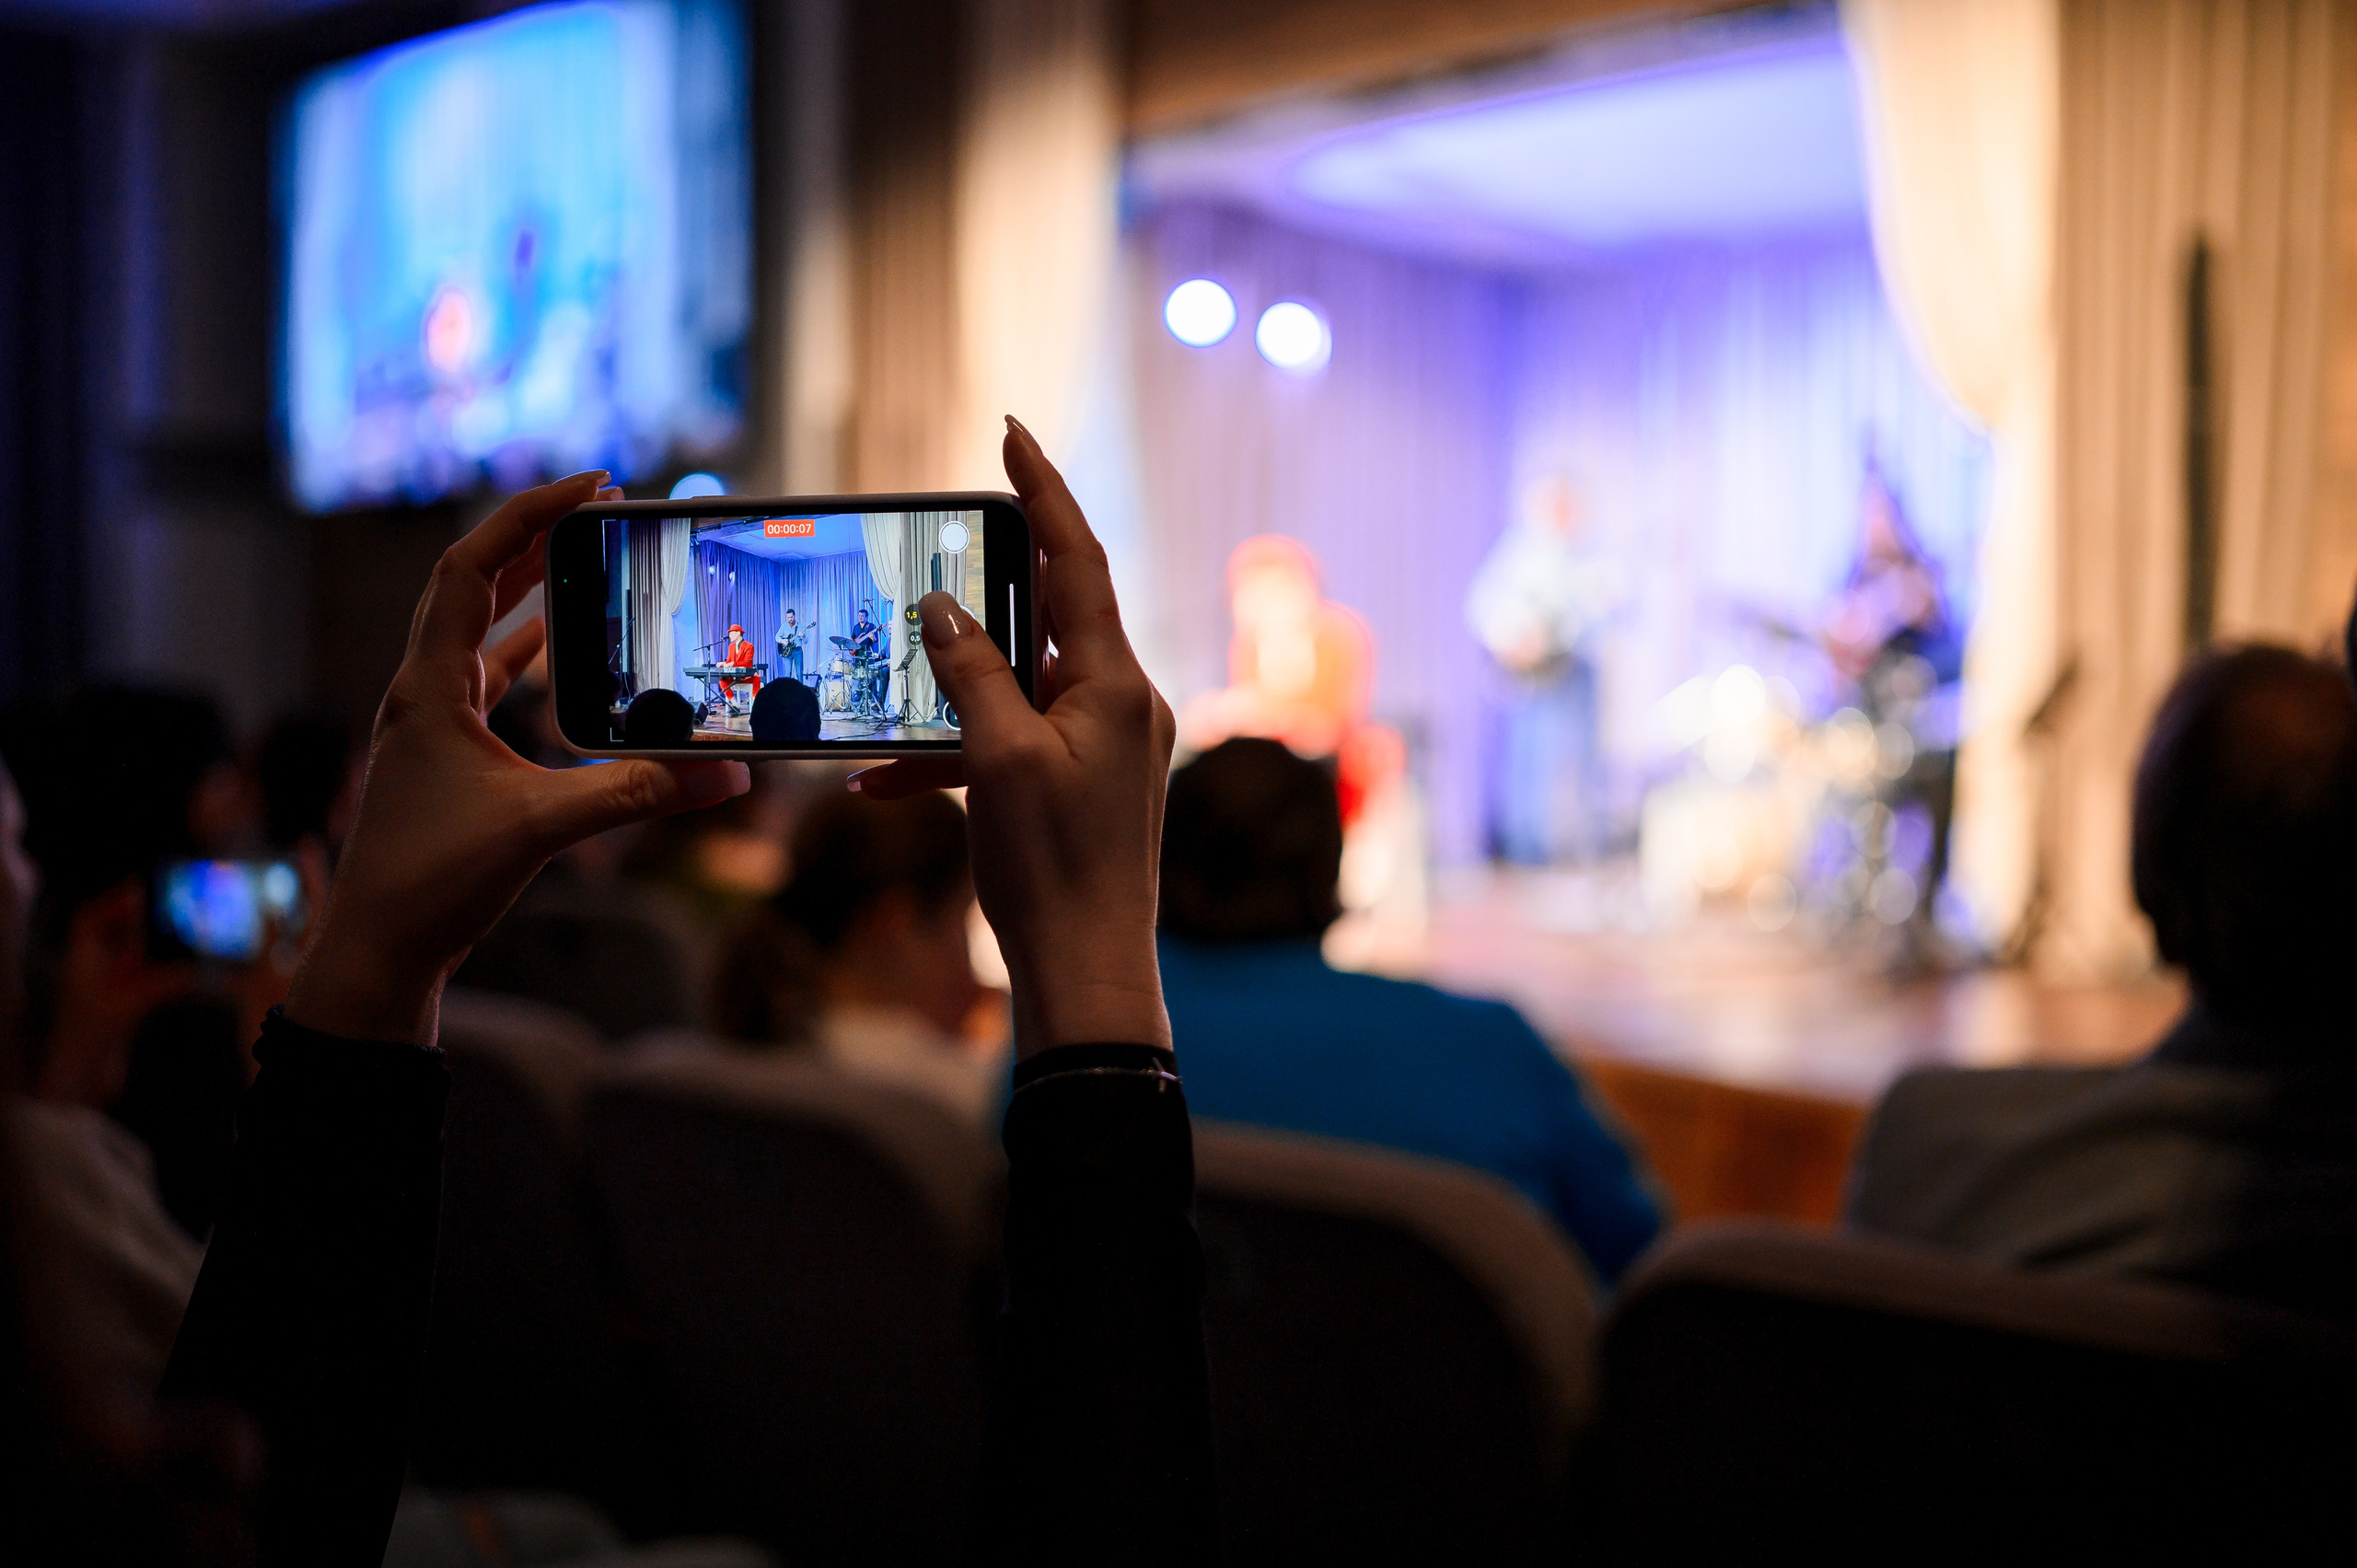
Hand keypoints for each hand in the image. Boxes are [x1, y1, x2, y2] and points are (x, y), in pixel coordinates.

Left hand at [286, 472, 748, 1043]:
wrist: (374, 954)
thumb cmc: (429, 886)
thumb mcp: (541, 831)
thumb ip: (636, 795)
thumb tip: (726, 774)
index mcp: (429, 688)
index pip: (472, 568)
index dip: (528, 516)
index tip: (591, 486)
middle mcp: (423, 694)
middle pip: (473, 585)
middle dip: (535, 538)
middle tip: (597, 509)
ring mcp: (431, 726)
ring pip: (480, 632)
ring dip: (530, 590)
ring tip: (586, 560)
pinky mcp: (447, 759)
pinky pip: (490, 682)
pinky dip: (529, 655)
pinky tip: (565, 656)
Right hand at [854, 418, 1175, 1057]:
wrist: (1085, 975)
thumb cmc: (1054, 871)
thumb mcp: (1001, 762)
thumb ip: (972, 674)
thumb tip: (943, 606)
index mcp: (1114, 682)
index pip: (1078, 560)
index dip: (1045, 491)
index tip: (1012, 431)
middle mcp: (1117, 702)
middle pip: (1048, 611)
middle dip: (988, 580)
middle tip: (940, 537)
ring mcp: (1098, 744)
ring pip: (1016, 680)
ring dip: (951, 682)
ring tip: (890, 675)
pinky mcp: (1073, 784)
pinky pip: (1007, 742)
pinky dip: (951, 751)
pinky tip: (882, 781)